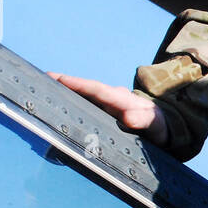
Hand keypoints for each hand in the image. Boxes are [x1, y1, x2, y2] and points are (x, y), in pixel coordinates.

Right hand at [47, 72, 168, 145]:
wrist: (166, 128)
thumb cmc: (160, 126)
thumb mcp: (156, 124)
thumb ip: (144, 120)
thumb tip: (128, 118)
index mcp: (121, 98)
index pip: (96, 89)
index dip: (77, 84)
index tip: (57, 78)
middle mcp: (112, 98)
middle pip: (85, 89)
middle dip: (64, 84)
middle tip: (41, 79)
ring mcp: (108, 105)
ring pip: (84, 96)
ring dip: (66, 93)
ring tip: (44, 90)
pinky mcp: (106, 112)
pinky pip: (87, 106)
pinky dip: (74, 103)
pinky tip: (60, 106)